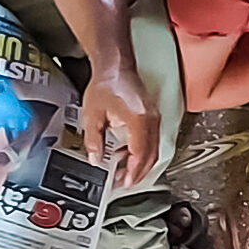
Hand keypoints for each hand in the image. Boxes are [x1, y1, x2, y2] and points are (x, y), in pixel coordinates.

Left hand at [81, 64, 158, 187]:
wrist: (116, 66)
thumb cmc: (107, 83)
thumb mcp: (93, 115)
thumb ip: (94, 140)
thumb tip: (96, 159)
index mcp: (139, 120)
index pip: (140, 154)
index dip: (132, 171)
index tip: (124, 182)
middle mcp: (151, 120)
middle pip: (151, 156)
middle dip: (138, 173)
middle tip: (125, 183)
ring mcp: (155, 118)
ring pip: (154, 150)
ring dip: (140, 163)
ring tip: (124, 171)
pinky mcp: (153, 117)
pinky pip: (152, 140)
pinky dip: (142, 152)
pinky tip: (126, 154)